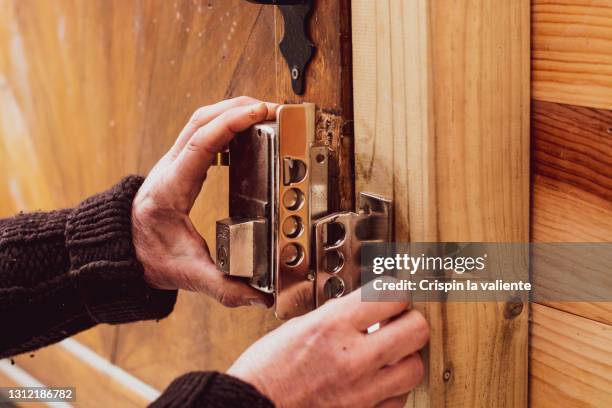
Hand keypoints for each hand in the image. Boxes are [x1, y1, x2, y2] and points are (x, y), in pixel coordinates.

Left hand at [132, 97, 275, 307]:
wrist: (120, 251)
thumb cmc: (146, 256)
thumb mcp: (186, 274)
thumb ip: (223, 287)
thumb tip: (258, 297)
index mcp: (172, 187)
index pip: (201, 142)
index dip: (231, 123)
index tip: (258, 112)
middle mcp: (171, 167)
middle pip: (202, 119)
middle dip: (237, 108)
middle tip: (271, 108)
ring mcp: (173, 163)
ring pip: (200, 120)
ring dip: (230, 110)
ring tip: (262, 112)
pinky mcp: (180, 165)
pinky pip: (202, 132)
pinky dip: (224, 123)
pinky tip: (242, 130)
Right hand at [227, 286, 428, 406]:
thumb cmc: (265, 371)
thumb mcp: (298, 326)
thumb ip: (337, 317)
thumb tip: (365, 311)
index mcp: (332, 326)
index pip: (391, 295)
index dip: (395, 291)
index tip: (391, 294)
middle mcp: (353, 358)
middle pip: (417, 329)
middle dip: (409, 320)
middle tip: (397, 321)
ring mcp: (362, 392)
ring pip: (415, 367)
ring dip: (405, 357)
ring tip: (388, 354)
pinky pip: (398, 400)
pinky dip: (392, 389)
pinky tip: (376, 381)